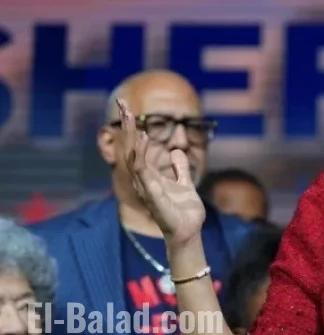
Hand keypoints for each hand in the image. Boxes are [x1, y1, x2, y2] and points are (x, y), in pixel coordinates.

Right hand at [116, 98, 204, 244]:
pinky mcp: (152, 194)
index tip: (129, 108)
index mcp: (151, 175)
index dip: (134, 128)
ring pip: (134, 155)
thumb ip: (180, 168)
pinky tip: (143, 138)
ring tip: (131, 115)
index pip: (138, 147)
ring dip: (133, 134)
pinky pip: (144, 170)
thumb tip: (176, 151)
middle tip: (122, 103)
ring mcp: (146, 186)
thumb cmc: (184, 211)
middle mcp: (144, 179)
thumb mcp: (185, 183)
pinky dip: (142, 154)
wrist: (189, 231)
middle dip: (128, 125)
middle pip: (132, 146)